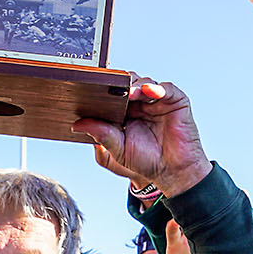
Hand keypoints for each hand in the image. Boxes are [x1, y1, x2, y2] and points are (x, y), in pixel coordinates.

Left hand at [72, 80, 210, 196]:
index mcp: (125, 112)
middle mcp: (141, 103)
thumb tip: (77, 125)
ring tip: (131, 92)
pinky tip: (150, 91)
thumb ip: (100, 134)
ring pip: (145, 82)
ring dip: (137, 85)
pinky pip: (166, 88)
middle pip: (129, 83)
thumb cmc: (147, 161)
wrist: (173, 171)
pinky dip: (158, 87)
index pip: (113, 94)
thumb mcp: (118, 148)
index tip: (96, 89)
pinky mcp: (175, 100)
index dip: (106, 90)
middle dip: (121, 84)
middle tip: (114, 88)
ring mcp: (158, 100)